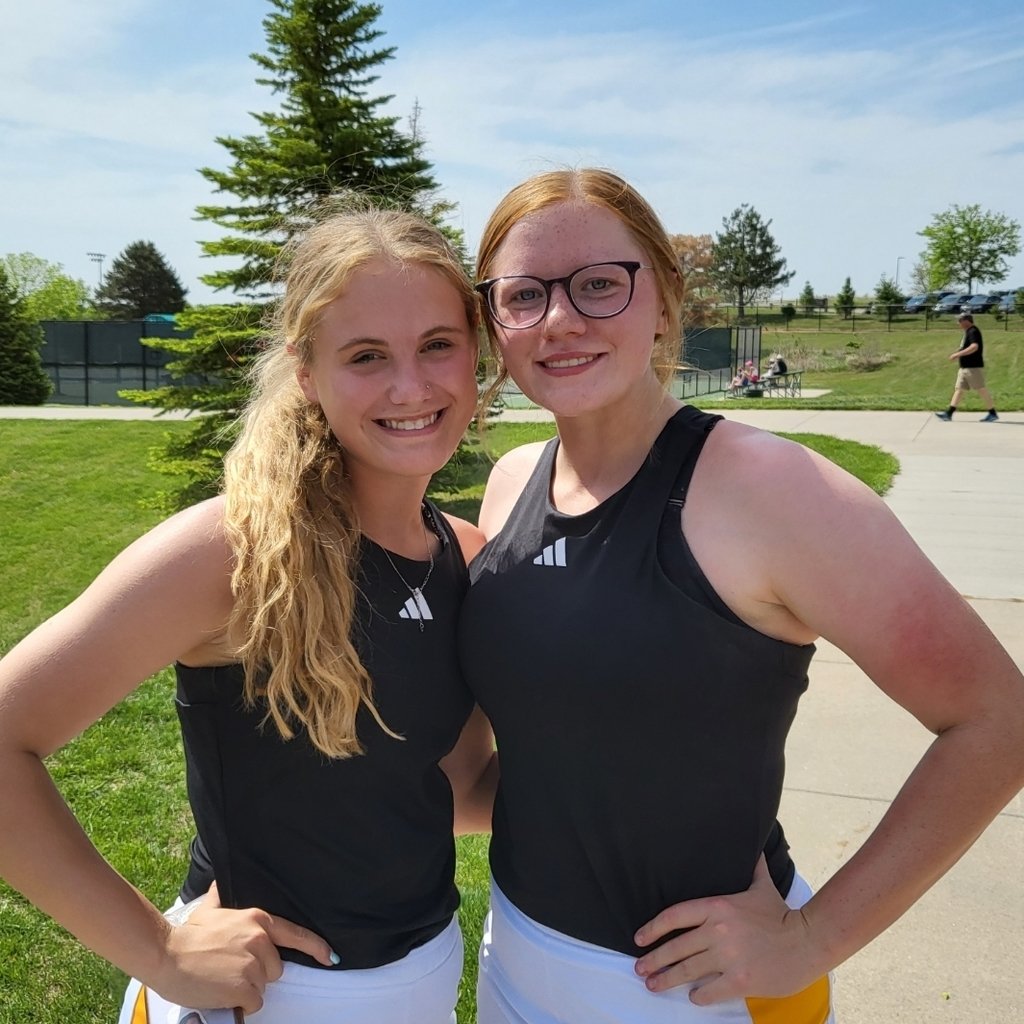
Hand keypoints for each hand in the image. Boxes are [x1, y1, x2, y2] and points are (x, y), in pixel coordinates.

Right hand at [151, 883, 337, 1013]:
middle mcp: (260, 939)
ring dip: (246, 988)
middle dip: (258, 973)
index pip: (296, 934)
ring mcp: (254, 963)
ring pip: (262, 986)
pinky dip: (240, 1003)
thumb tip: (216, 884)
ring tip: (222, 978)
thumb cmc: (187, 936)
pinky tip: (222, 992)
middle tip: (230, 968)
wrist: (167, 953)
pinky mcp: (244, 985)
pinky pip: (253, 1003)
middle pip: (275, 968)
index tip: (331, 956)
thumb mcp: (209, 911)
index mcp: (258, 920)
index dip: (316, 947)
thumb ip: (219, 898)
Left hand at [633, 856, 818, 1004]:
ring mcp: (729, 957)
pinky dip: (698, 996)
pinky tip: (692, 997)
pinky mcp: (741, 980)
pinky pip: (710, 991)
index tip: (640, 938)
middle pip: (676, 947)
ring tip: (652, 985)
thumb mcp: (761, 886)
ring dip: (667, 980)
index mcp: (718, 907)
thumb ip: (751, 867)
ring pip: (688, 971)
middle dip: (654, 960)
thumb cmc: (781, 914)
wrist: (809, 941)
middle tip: (639, 969)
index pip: (675, 916)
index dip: (653, 928)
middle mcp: (718, 930)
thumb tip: (754, 845)